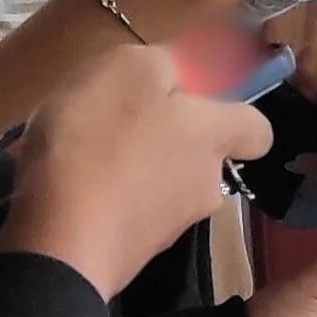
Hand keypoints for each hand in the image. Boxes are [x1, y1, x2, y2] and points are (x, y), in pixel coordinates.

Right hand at [0, 45, 271, 297]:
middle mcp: (206, 184)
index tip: (196, 96)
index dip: (233, 109)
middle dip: (169, 136)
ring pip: (161, 182)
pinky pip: (126, 211)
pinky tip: (65, 186)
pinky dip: (104, 196)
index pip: (258, 129)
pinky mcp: (132, 254)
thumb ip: (167, 62)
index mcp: (215, 138)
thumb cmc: (100, 145)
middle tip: (119, 118)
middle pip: (201, 154)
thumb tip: (190, 65)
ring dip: (131, 165)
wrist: (59, 247)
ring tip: (79, 151)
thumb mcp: (130, 72)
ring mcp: (171, 226)